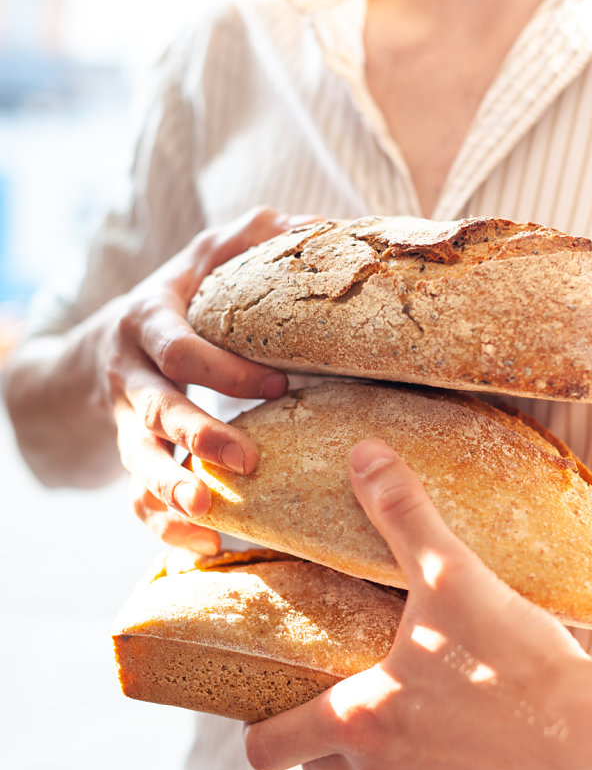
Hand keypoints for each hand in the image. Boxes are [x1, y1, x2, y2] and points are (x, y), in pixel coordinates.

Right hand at [101, 207, 296, 552]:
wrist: (100, 348)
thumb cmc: (173, 303)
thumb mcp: (199, 261)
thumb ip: (246, 241)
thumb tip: (314, 224)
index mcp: (150, 324)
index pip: (182, 348)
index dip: (226, 368)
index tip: (279, 383)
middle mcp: (130, 376)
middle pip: (154, 410)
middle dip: (198, 436)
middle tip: (248, 461)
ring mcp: (124, 423)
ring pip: (138, 462)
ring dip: (172, 489)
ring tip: (211, 514)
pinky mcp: (128, 459)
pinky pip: (135, 500)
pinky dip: (163, 525)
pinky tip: (202, 544)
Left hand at [244, 439, 591, 769]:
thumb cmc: (517, 662)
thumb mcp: (454, 575)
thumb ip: (403, 514)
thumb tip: (365, 455)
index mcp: (361, 722)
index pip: (268, 746)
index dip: (262, 728)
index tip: (274, 707)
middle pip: (323, 766)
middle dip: (334, 734)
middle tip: (367, 688)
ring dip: (396, 757)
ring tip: (435, 708)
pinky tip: (480, 744)